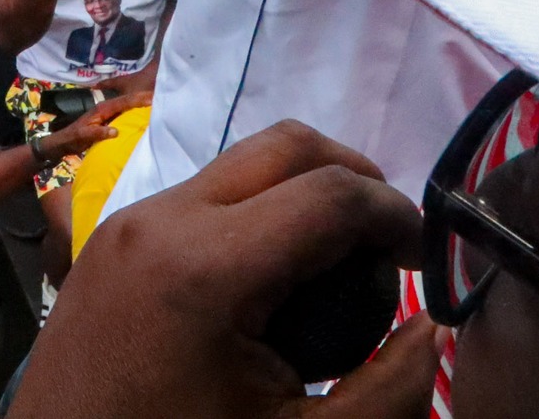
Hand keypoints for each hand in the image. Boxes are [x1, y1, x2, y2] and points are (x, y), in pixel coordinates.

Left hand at [12, 121, 436, 418]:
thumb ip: (390, 390)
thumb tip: (431, 328)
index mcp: (206, 267)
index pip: (332, 194)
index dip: (398, 216)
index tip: (427, 263)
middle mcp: (161, 220)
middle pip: (287, 146)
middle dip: (356, 179)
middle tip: (390, 248)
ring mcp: (125, 223)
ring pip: (241, 163)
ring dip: (303, 192)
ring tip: (338, 265)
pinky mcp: (107, 240)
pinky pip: (201, 195)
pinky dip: (254, 213)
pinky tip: (274, 281)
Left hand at [41, 91, 151, 161]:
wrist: (63, 142)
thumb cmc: (72, 138)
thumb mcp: (82, 136)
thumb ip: (98, 133)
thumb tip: (116, 131)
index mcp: (102, 109)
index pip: (123, 102)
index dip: (138, 100)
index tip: (152, 98)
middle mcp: (106, 108)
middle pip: (128, 101)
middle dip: (143, 98)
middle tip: (160, 97)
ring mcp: (107, 114)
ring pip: (127, 107)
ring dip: (140, 104)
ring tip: (156, 104)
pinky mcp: (108, 121)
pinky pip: (124, 115)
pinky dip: (134, 113)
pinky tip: (142, 116)